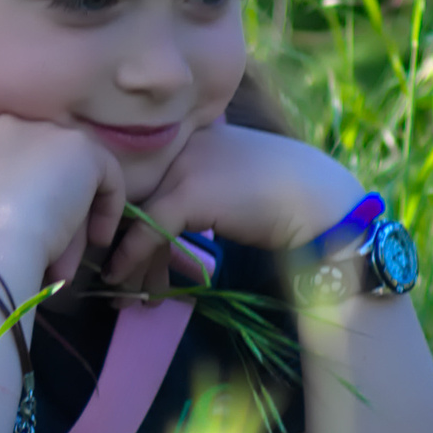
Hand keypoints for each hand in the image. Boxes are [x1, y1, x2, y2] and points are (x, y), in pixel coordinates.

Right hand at [0, 116, 127, 294]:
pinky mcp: (80, 146)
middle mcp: (9, 127)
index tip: (29, 233)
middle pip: (46, 168)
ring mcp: (47, 132)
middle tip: (55, 254)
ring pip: (73, 175)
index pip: (15, 164)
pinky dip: (107, 209)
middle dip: (54, 211)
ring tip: (71, 261)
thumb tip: (25, 213)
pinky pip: (107, 175)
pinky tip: (97, 238)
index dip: (27, 199)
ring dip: (75, 219)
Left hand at [101, 123, 364, 286]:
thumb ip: (197, 192)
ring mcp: (181, 167)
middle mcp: (180, 146)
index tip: (123, 252)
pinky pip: (147, 231)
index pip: (142, 180)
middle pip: (132, 198)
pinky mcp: (186, 193)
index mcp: (190, 138)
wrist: (318, 201)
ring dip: (126, 261)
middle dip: (118, 241)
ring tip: (122, 294)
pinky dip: (132, 259)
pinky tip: (126, 282)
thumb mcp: (230, 185)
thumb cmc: (284, 196)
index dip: (127, 219)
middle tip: (114, 278)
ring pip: (134, 217)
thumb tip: (165, 225)